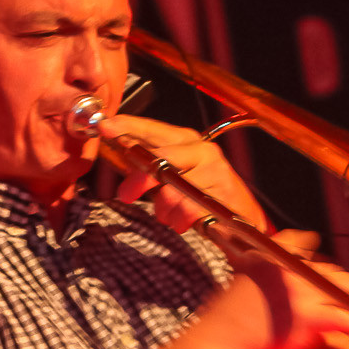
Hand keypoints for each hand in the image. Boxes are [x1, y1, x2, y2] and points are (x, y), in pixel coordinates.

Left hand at [100, 114, 271, 233]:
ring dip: (163, 208)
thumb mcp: (173, 176)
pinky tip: (180, 222)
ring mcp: (215, 173)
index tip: (106, 126)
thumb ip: (149, 167)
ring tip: (166, 215)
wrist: (241, 218)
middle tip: (126, 194)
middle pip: (162, 158)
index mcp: (188, 141)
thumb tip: (119, 159)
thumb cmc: (202, 195)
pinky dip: (179, 219)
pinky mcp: (223, 196)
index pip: (155, 129)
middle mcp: (204, 152)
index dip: (130, 126)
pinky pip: (189, 209)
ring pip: (173, 189)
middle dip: (140, 179)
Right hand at [197, 231, 348, 348]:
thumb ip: (264, 284)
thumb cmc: (223, 328)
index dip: (307, 243)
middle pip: (327, 269)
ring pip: (343, 288)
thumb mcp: (239, 289)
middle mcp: (287, 267)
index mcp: (265, 257)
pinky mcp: (311, 314)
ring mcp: (301, 289)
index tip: (314, 243)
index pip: (294, 241)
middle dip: (343, 280)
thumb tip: (284, 291)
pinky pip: (345, 316)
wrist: (219, 342)